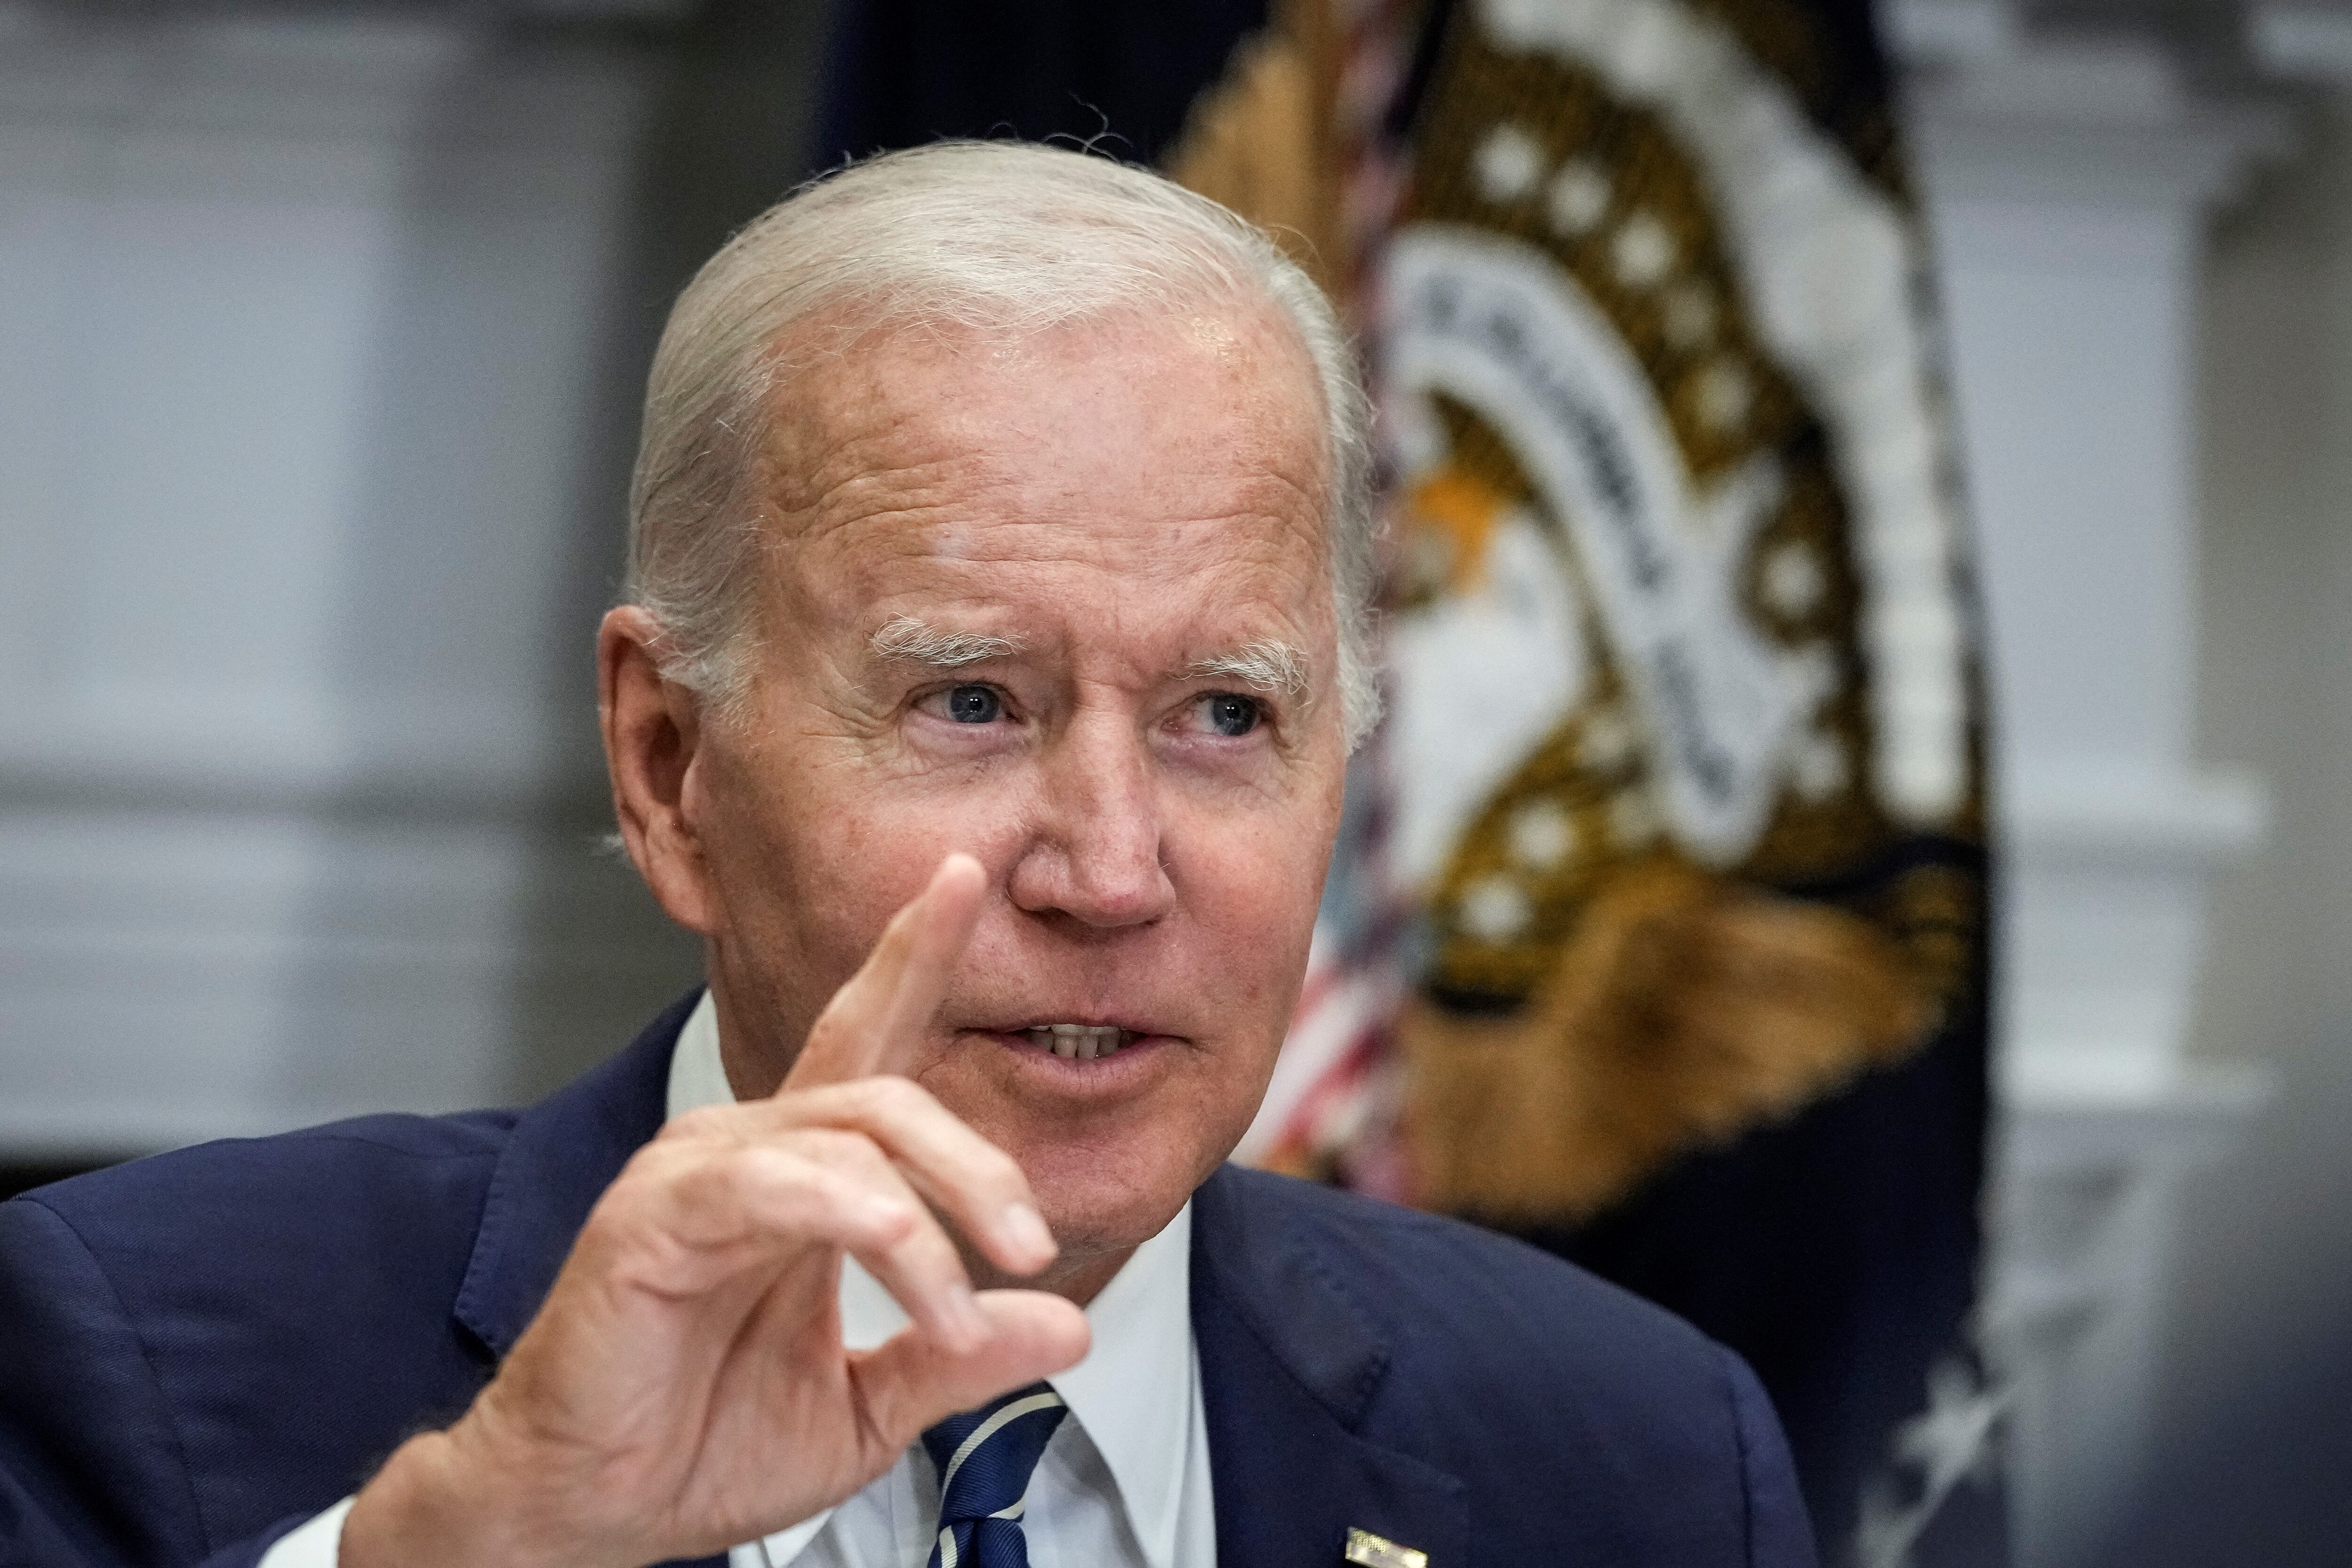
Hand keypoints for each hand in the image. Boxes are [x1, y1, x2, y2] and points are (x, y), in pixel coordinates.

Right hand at [341, 854, 1089, 1567]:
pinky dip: (858, 1221)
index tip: (961, 876)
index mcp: (798, 1178)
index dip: (911, 953)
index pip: (864, 1037)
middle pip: (885, 1092)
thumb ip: (961, 1356)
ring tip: (960, 1309)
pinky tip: (902, 1261)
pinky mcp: (654, 1218)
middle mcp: (746, 1154)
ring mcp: (694, 1176)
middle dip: (976, 1161)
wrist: (587, 1513)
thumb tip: (1069, 1326)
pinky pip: (776, 1186)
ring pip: (847, 1134)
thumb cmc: (696, 1446)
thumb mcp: (867, 1406)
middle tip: (1031, 1244)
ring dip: (929, 1220)